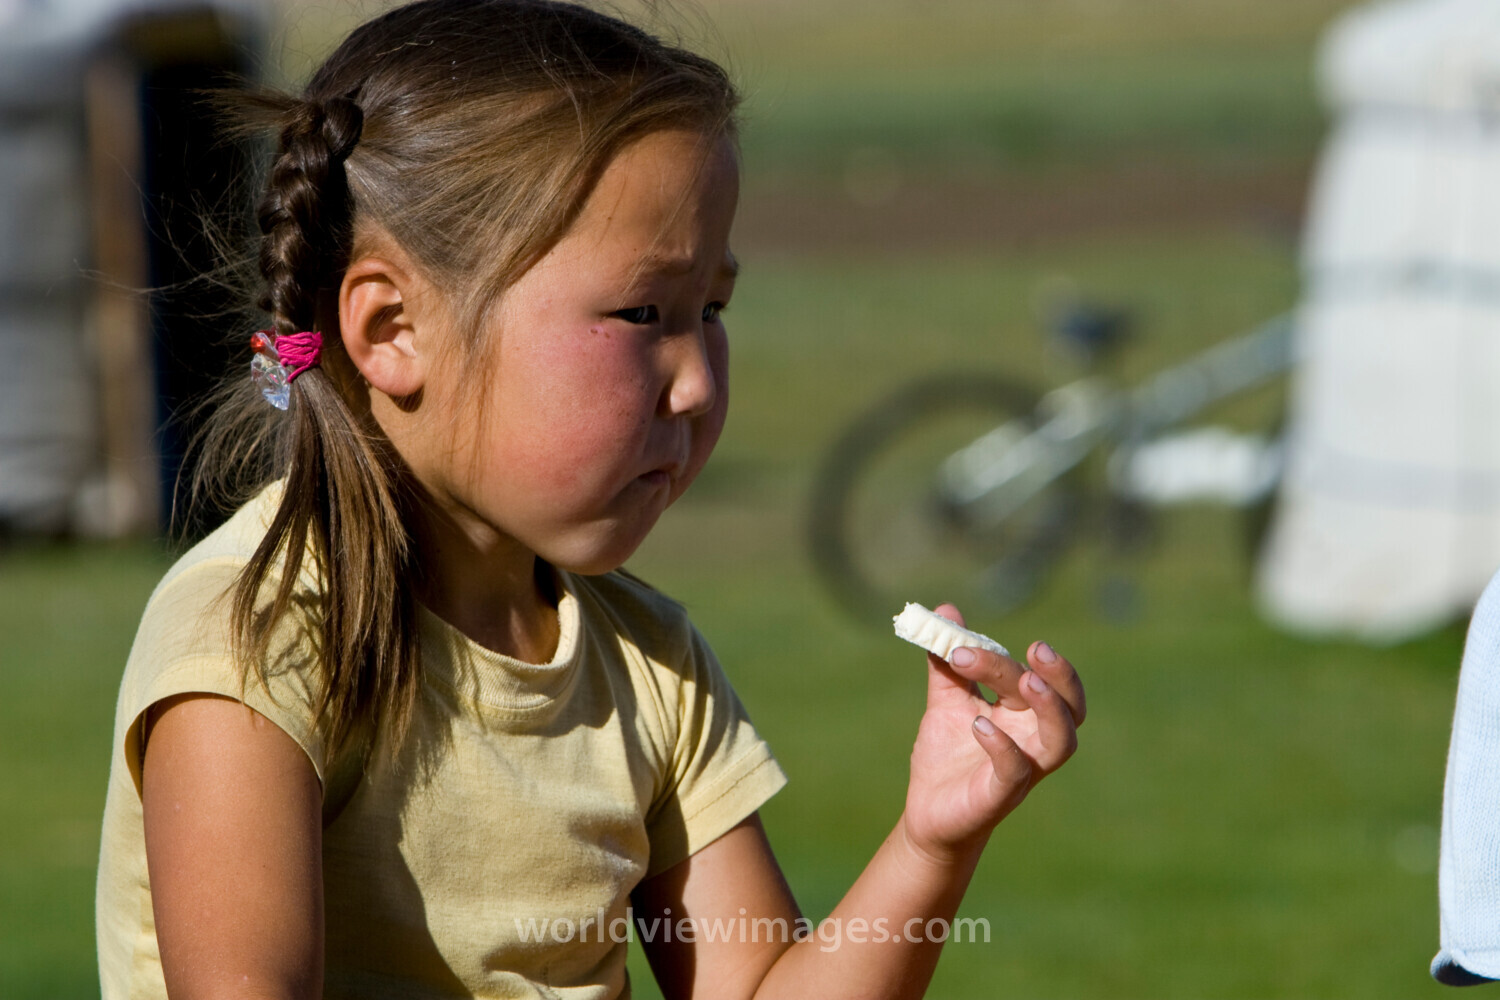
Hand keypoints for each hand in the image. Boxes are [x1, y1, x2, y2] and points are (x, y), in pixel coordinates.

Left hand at [900, 603, 1084, 866]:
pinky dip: (1003, 745)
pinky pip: (1016, 770)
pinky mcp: (1000, 795)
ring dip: (1049, 709)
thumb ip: (947, 662)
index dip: (1021, 658)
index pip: (1041, 680)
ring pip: (1061, 741)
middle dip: (1056, 676)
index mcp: (1023, 714)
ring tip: (1027, 681)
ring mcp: (1022, 769)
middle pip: (1064, 704)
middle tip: (1035, 649)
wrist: (926, 812)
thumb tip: (945, 609)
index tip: (971, 642)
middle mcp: (1032, 739)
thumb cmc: (945, 757)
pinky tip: (980, 723)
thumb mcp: (945, 701)